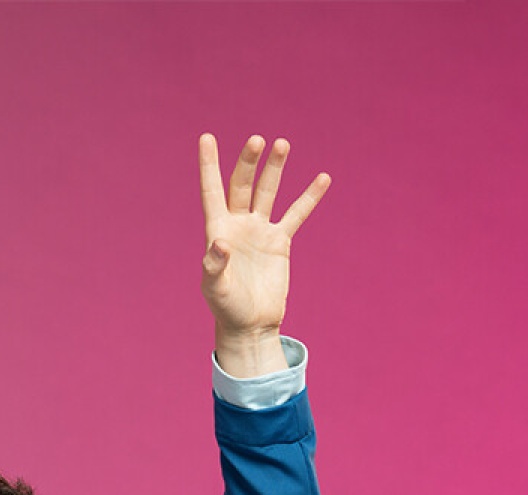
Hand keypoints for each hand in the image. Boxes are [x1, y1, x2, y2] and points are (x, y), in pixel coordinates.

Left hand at [198, 134, 329, 375]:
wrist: (251, 324)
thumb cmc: (227, 307)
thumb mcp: (215, 289)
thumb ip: (214, 266)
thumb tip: (220, 243)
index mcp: (217, 231)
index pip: (212, 191)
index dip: (209, 166)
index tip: (206, 138)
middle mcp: (237, 225)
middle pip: (242, 185)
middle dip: (248, 162)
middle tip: (258, 141)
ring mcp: (259, 231)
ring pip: (267, 192)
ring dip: (274, 169)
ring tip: (282, 144)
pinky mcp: (280, 242)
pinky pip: (296, 214)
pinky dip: (308, 197)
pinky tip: (322, 178)